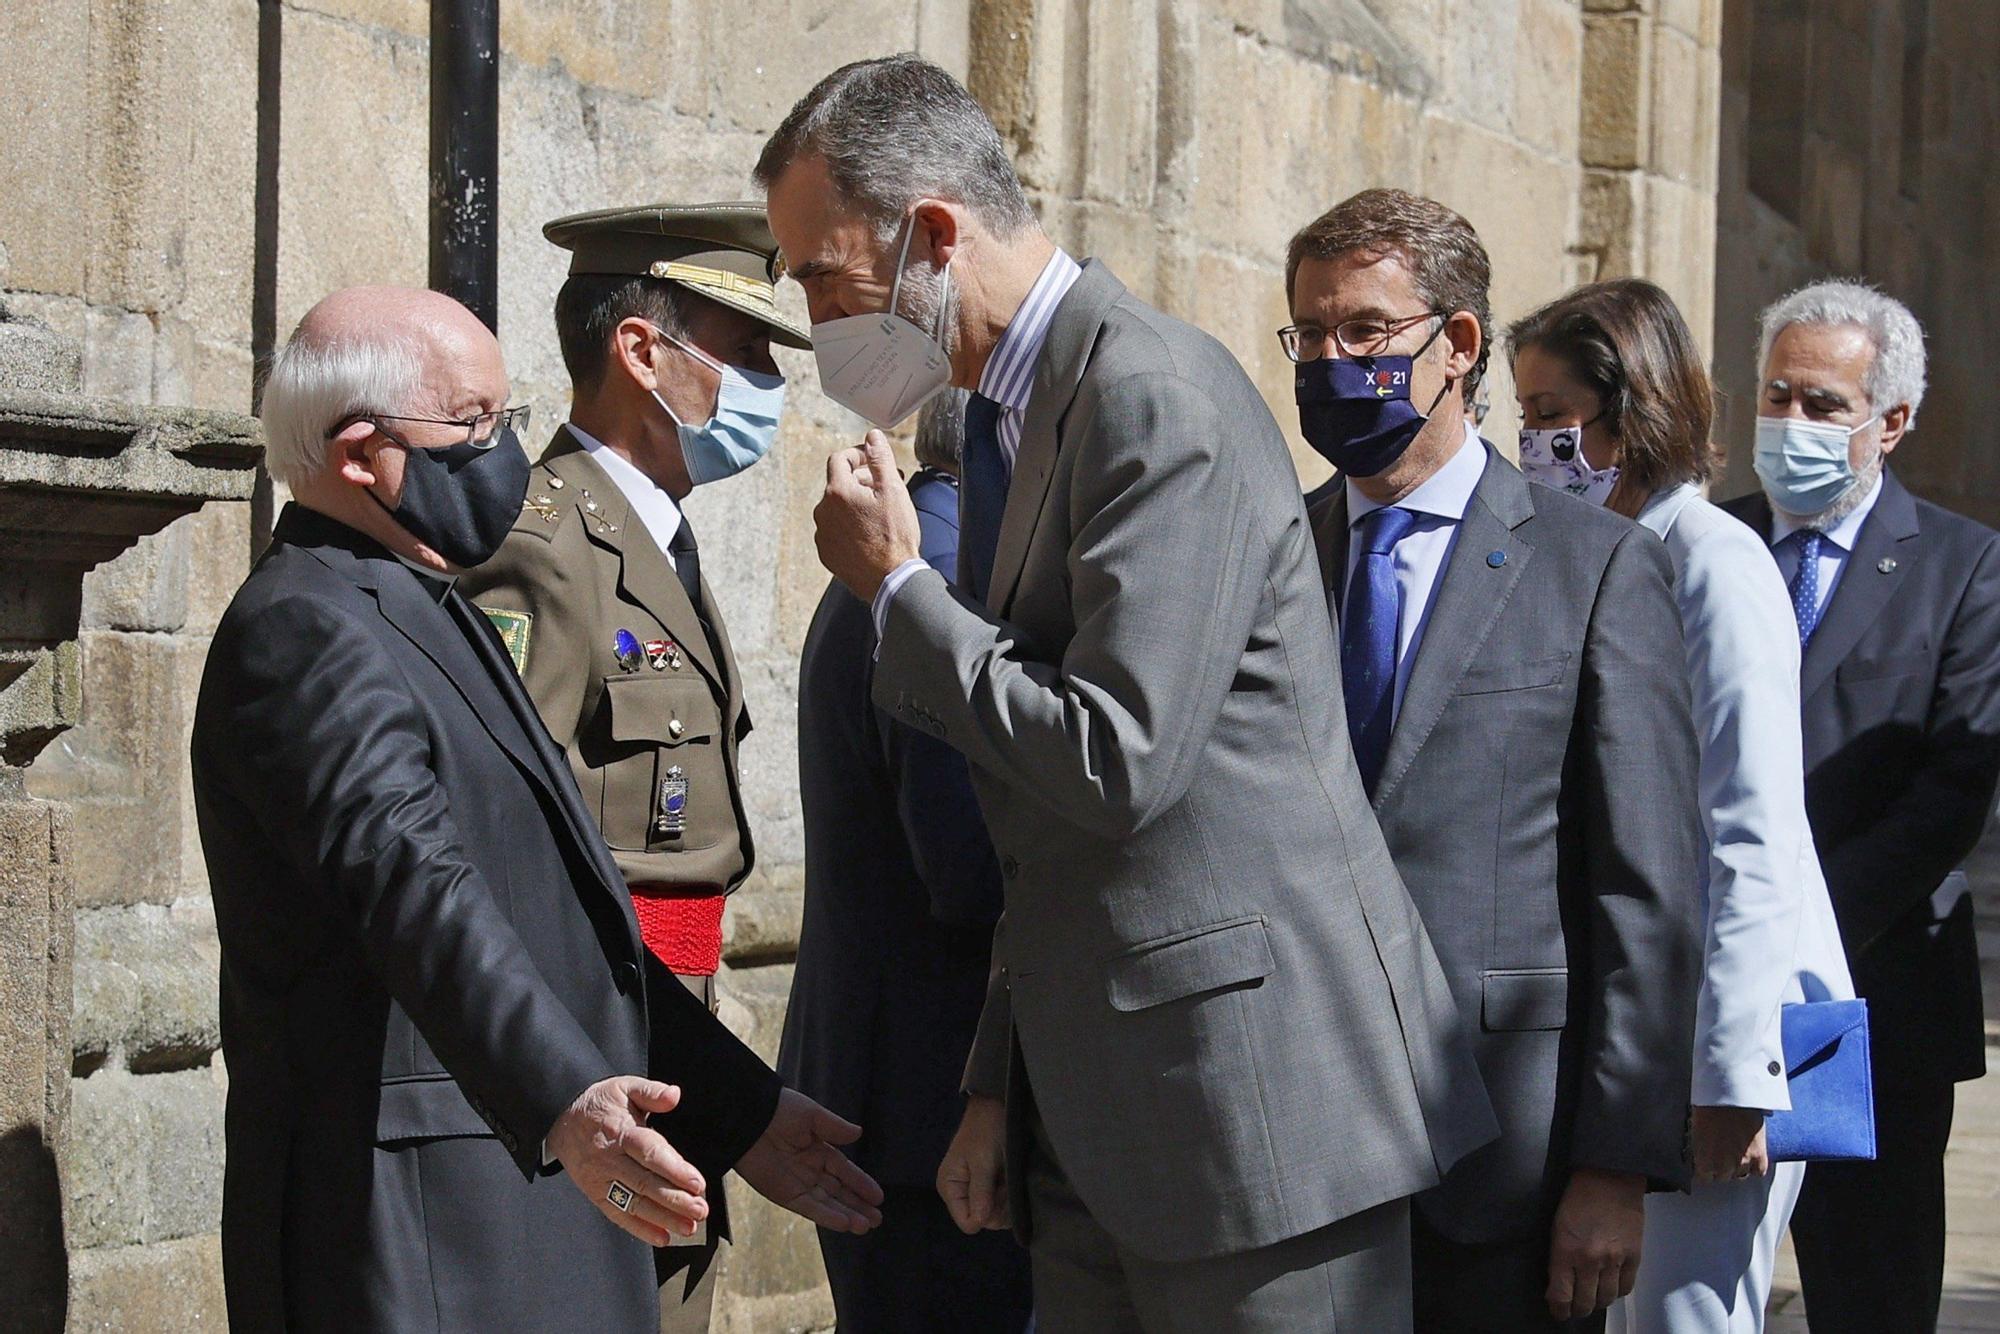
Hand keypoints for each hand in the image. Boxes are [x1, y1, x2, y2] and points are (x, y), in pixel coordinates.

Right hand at [548, 1076, 707, 1246]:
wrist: (560, 1118)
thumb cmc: (601, 1103)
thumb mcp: (625, 1086)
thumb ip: (651, 1092)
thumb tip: (674, 1095)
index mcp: (621, 1131)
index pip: (650, 1153)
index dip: (675, 1170)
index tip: (698, 1184)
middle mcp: (609, 1158)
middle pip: (645, 1184)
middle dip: (675, 1201)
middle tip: (701, 1210)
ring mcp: (600, 1179)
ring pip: (634, 1203)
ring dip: (663, 1219)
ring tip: (689, 1227)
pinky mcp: (595, 1194)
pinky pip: (617, 1214)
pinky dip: (640, 1229)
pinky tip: (663, 1237)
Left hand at [736, 1088, 884, 1233]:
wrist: (748, 1119)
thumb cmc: (779, 1110)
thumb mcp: (812, 1115)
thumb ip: (835, 1128)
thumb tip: (859, 1133)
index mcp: (818, 1150)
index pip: (844, 1171)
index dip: (861, 1184)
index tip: (878, 1198)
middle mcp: (810, 1170)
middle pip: (838, 1192)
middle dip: (857, 1206)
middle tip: (876, 1220)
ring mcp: (797, 1184)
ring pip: (826, 1204)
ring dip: (846, 1215)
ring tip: (865, 1227)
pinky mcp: (783, 1195)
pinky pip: (809, 1208)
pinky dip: (826, 1216)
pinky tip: (845, 1224)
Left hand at [814, 431, 922, 601]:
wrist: (889, 580)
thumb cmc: (894, 536)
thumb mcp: (893, 491)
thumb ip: (880, 458)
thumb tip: (872, 436)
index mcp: (837, 492)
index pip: (840, 459)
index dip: (858, 455)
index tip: (874, 462)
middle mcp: (823, 511)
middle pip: (839, 483)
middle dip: (862, 480)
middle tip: (886, 487)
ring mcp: (822, 534)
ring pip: (837, 508)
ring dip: (855, 504)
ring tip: (879, 513)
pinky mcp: (826, 553)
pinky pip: (835, 530)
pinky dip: (849, 526)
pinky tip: (869, 533)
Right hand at [938, 1093, 1009, 1233]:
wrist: (997, 1105)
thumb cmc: (986, 1130)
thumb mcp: (982, 1160)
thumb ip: (980, 1192)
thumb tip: (979, 1223)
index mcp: (950, 1188)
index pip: (967, 1222)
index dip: (987, 1215)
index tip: (1000, 1195)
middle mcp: (960, 1193)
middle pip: (983, 1220)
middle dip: (999, 1207)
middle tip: (1008, 1183)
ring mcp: (974, 1190)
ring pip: (994, 1213)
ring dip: (1006, 1201)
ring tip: (1010, 1178)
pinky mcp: (988, 1185)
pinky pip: (1000, 1203)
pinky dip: (1009, 1195)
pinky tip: (1011, 1179)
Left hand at [1546, 1167, 1644, 1319]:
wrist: (1610, 1178)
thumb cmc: (1577, 1198)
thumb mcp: (1556, 1227)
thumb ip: (1557, 1257)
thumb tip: (1559, 1284)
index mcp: (1565, 1251)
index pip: (1561, 1296)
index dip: (1559, 1309)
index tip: (1558, 1311)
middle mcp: (1591, 1260)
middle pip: (1585, 1303)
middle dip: (1577, 1310)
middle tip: (1574, 1308)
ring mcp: (1615, 1260)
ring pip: (1607, 1299)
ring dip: (1597, 1302)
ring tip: (1592, 1298)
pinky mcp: (1634, 1257)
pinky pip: (1626, 1288)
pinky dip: (1617, 1292)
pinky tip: (1610, 1287)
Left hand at [1691, 1105, 1769, 1183]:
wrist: (1731, 1096)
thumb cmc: (1710, 1107)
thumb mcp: (1696, 1130)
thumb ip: (1700, 1148)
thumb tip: (1700, 1154)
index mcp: (1703, 1160)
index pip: (1703, 1177)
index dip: (1705, 1170)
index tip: (1706, 1165)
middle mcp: (1721, 1165)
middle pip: (1722, 1177)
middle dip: (1720, 1168)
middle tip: (1721, 1156)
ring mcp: (1741, 1162)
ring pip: (1739, 1175)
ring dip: (1737, 1167)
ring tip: (1736, 1153)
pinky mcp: (1759, 1157)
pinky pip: (1758, 1172)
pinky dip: (1755, 1167)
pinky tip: (1751, 1158)